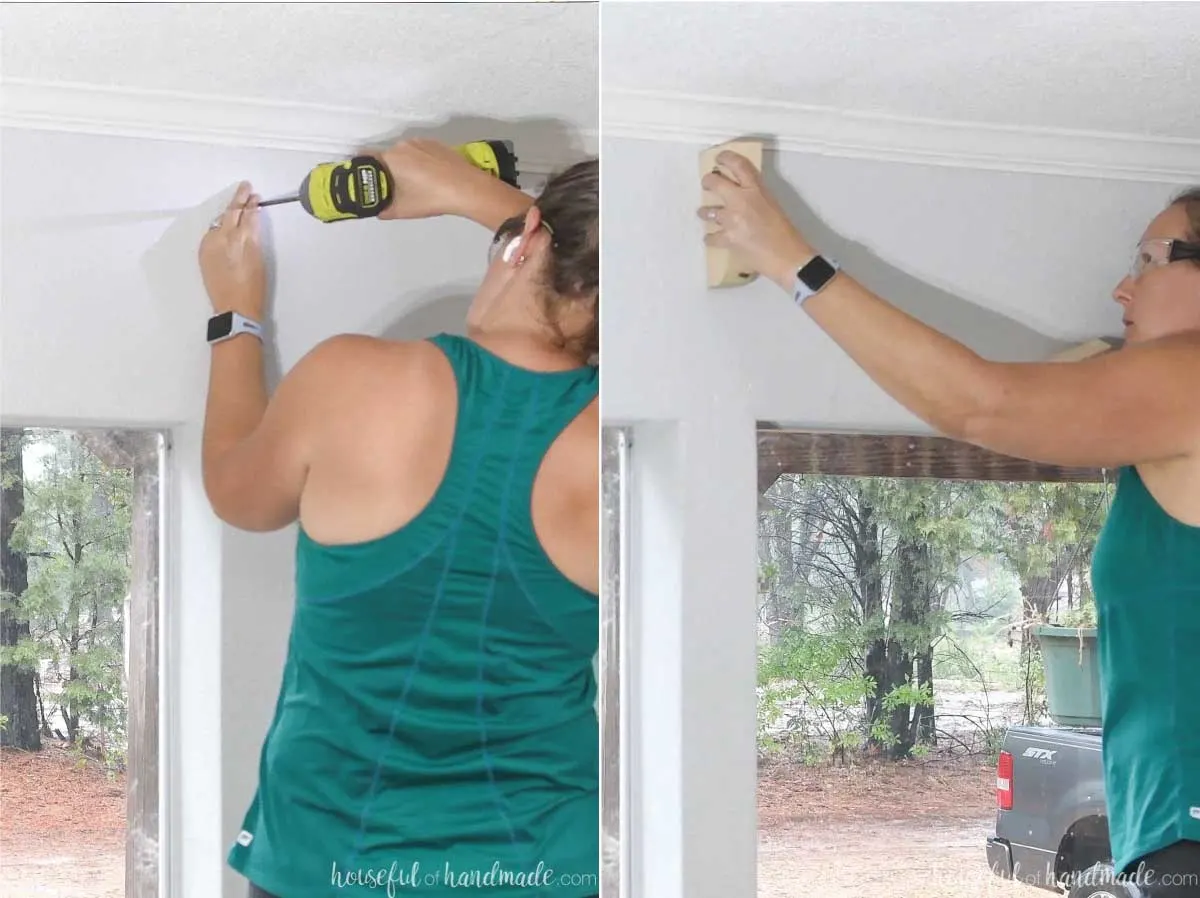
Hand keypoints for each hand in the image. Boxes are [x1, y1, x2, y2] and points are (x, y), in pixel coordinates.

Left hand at [199, 182, 266, 318]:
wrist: (234, 309)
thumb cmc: (253, 287)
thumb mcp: (259, 259)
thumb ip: (253, 236)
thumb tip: (251, 219)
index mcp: (239, 239)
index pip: (244, 214)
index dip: (250, 202)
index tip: (254, 194)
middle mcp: (221, 238)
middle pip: (230, 213)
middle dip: (238, 200)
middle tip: (245, 188)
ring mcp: (210, 246)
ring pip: (219, 222)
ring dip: (228, 214)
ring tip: (237, 207)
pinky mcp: (204, 254)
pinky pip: (212, 233)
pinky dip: (220, 227)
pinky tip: (226, 227)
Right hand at [375, 138, 495, 220]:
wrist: (468, 188)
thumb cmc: (431, 197)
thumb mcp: (402, 209)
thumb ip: (384, 210)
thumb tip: (378, 210)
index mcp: (391, 157)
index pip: (366, 157)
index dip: (364, 170)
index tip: (366, 181)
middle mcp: (404, 144)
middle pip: (388, 156)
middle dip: (388, 171)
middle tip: (395, 189)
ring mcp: (422, 142)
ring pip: (406, 153)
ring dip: (406, 166)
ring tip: (417, 185)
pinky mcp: (438, 144)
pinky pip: (422, 152)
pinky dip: (421, 163)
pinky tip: (431, 178)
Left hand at [697, 151, 814, 289]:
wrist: (786, 257)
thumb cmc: (785, 232)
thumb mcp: (772, 205)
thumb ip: (756, 196)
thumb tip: (742, 195)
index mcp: (756, 189)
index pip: (738, 165)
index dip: (726, 157)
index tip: (719, 158)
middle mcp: (741, 200)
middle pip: (715, 183)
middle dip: (707, 182)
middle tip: (706, 183)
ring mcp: (731, 220)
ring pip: (707, 211)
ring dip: (705, 213)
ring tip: (706, 214)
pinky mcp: (726, 239)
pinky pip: (710, 237)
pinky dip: (710, 238)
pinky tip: (712, 239)